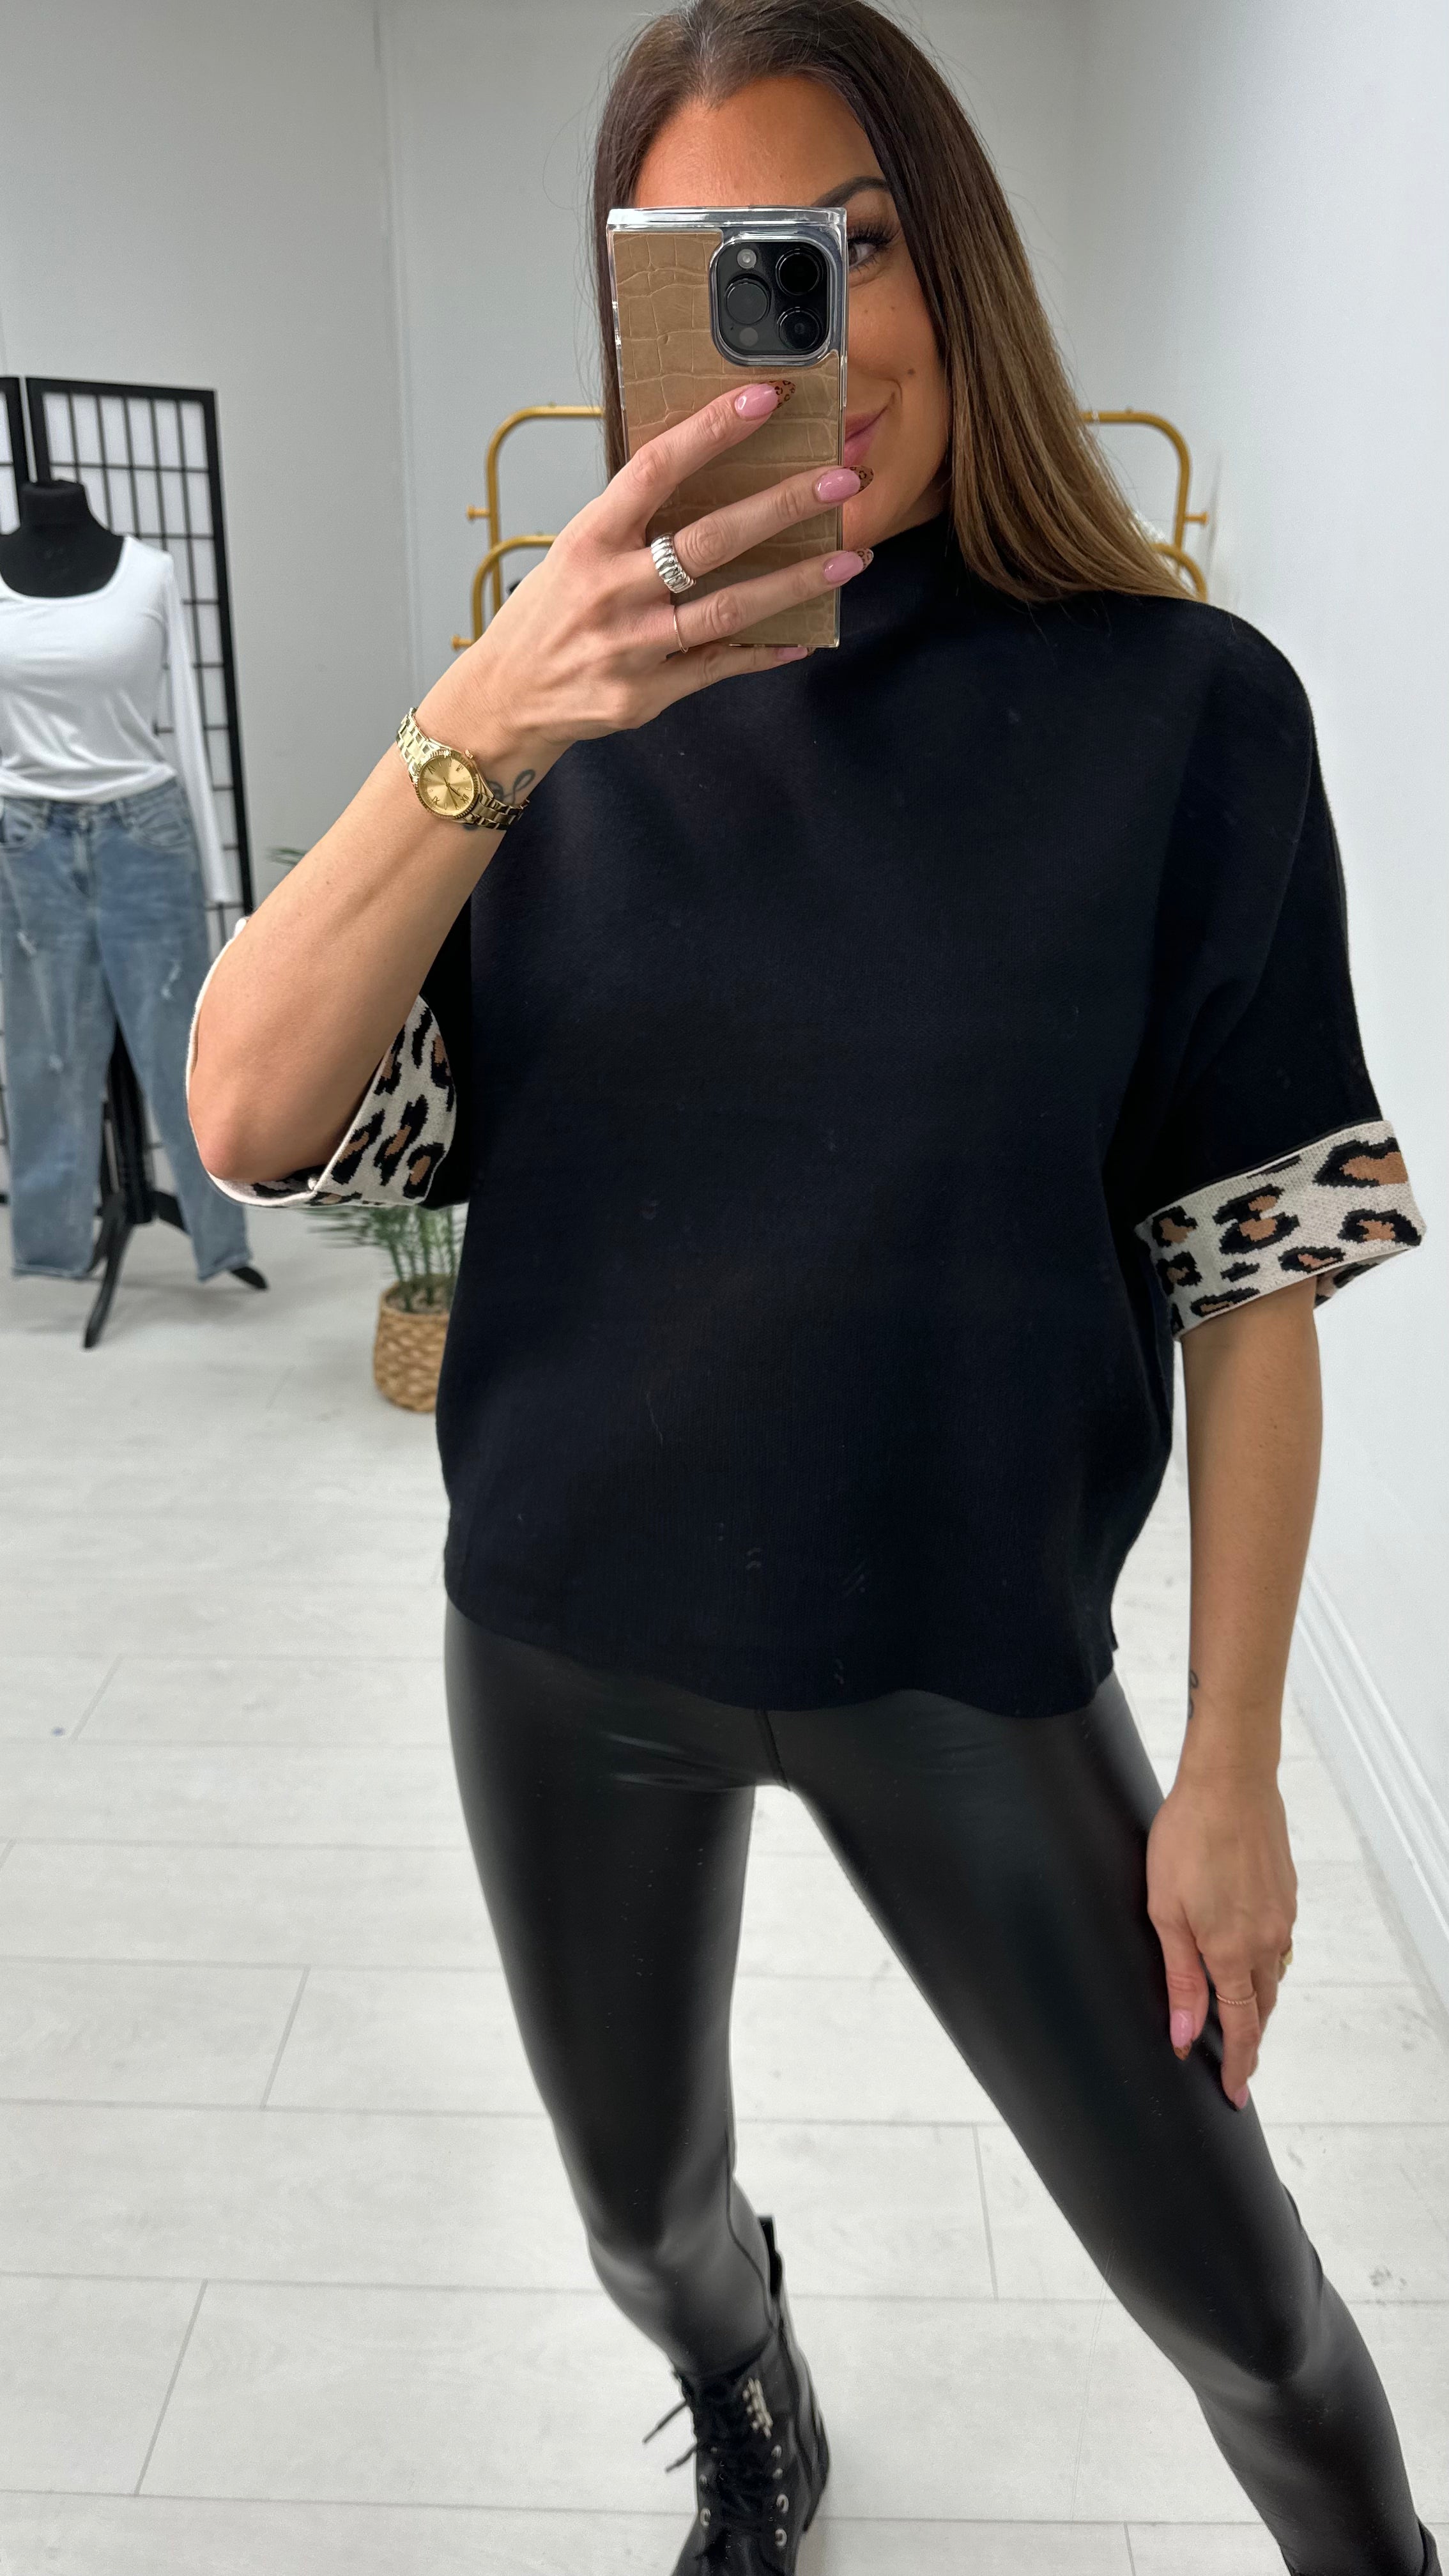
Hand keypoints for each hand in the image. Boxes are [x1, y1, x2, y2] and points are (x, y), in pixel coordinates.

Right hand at [416, 382, 869, 781]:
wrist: (505, 699)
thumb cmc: (545, 617)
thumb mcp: (573, 553)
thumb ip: (631, 521)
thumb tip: (700, 474)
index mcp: (590, 540)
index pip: (656, 469)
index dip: (712, 430)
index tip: (765, 400)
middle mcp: (611, 589)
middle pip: (710, 539)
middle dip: (783, 505)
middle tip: (841, 481)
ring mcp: (632, 645)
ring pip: (728, 608)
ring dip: (796, 583)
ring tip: (849, 559)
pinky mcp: (646, 693)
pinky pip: (719, 666)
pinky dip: (764, 651)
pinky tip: (804, 637)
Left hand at [1146, 1766, 1296, 2107]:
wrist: (1229, 1782)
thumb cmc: (1187, 1839)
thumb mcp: (1166, 1912)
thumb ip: (1180, 1978)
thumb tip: (1184, 2036)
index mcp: (1234, 1953)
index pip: (1242, 2028)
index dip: (1239, 2065)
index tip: (1235, 2094)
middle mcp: (1267, 1941)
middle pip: (1261, 2006)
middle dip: (1249, 2038)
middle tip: (1235, 2063)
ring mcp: (1282, 1916)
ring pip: (1272, 1975)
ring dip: (1255, 2000)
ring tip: (1235, 2015)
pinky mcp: (1286, 1892)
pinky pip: (1278, 1942)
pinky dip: (1262, 1962)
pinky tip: (1243, 1953)